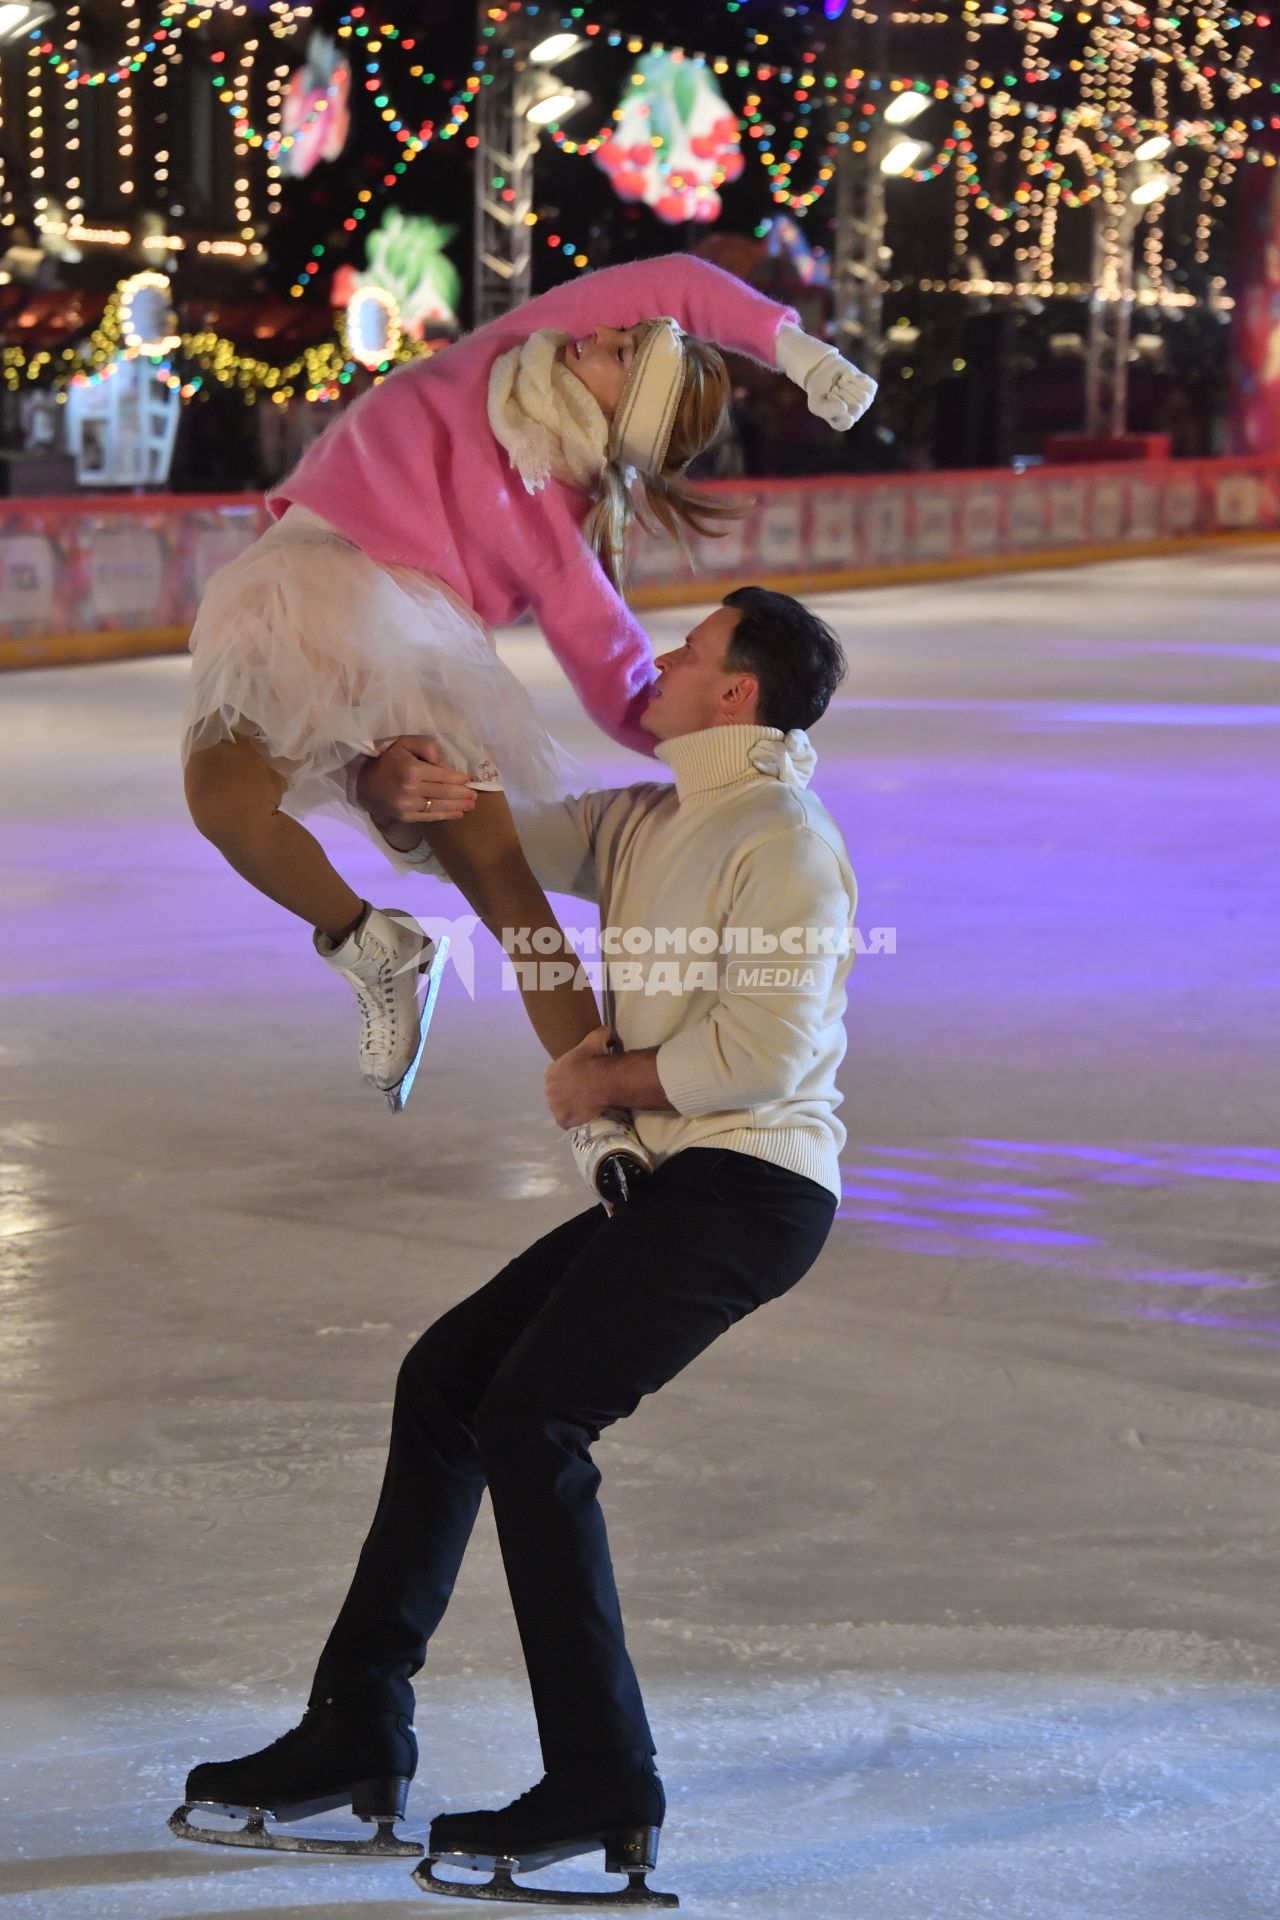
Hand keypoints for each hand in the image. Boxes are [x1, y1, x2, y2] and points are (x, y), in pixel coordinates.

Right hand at [356, 737, 476, 827]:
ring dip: (457, 807)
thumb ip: (426, 747)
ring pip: (438, 806)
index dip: (458, 779)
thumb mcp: (404, 743)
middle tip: (475, 796)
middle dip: (462, 794)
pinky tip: (457, 814)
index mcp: (412, 769)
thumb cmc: (388, 759)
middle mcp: (411, 789)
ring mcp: (408, 805)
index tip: (468, 780)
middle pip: (443, 792)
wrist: (365, 783)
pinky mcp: (405, 816)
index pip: (442, 775)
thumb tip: (444, 764)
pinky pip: (429, 817)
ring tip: (471, 805)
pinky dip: (445, 816)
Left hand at [544, 1025, 613, 1129]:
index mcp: (551, 1072)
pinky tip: (582, 1117)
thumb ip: (599, 1033)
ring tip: (584, 1107)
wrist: (602, 1080)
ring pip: (560, 1109)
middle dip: (566, 1094)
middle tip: (583, 1094)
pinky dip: (572, 1121)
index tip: (580, 1081)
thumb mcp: (596, 1038)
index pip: (556, 1078)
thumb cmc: (595, 1059)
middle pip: (556, 1094)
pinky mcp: (562, 1119)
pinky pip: (565, 1122)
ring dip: (569, 1108)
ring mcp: (554, 1106)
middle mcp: (548, 1090)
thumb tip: (607, 1032)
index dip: (568, 1080)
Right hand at [802, 353, 877, 430]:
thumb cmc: (819, 391)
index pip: (846, 422)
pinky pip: (869, 386)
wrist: (824, 371)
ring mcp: (865, 402)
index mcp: (842, 423)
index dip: (837, 407)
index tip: (829, 396)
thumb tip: (844, 408)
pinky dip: (856, 378)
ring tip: (841, 384)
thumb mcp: (816, 403)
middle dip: (842, 393)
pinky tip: (849, 378)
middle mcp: (855, 415)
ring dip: (849, 386)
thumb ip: (826, 410)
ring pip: (863, 397)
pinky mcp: (870, 389)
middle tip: (834, 389)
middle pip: (856, 407)